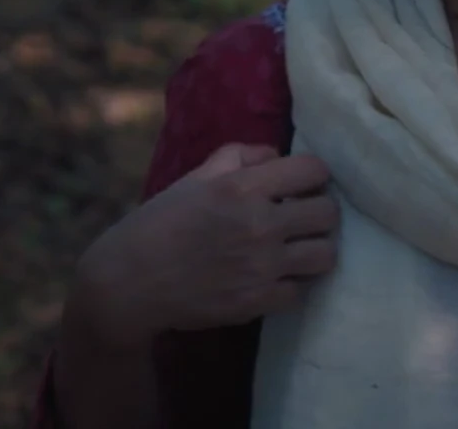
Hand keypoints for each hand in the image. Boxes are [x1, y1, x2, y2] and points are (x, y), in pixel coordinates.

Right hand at [66, 143, 339, 346]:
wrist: (129, 283)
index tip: (304, 183)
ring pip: (326, 255)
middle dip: (319, 209)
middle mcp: (259, 225)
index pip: (313, 170)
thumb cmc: (158, 224)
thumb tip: (275, 155)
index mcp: (241, 188)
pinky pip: (301, 290)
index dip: (313, 175)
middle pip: (328, 213)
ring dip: (315, 248)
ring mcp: (262, 267)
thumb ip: (238, 157)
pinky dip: (292, 283)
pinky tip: (276, 276)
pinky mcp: (258, 302)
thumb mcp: (193, 179)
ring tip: (297, 247)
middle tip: (303, 215)